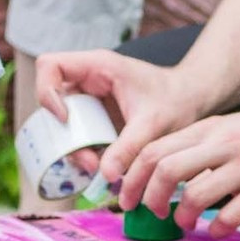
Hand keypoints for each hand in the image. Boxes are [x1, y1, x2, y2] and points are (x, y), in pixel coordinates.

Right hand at [33, 49, 208, 181]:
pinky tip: (102, 165)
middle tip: (87, 160)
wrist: (192, 102)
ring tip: (97, 167)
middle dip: (63, 134)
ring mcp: (89, 98)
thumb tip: (105, 174)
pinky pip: (76, 133)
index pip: (49, 66)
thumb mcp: (153, 124)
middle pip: (51, 101)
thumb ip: (128, 146)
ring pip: (61, 121)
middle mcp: (87, 79)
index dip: (47, 92)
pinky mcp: (95, 116)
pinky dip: (83, 151)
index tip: (65, 120)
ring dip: (72, 147)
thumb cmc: (175, 100)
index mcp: (97, 66)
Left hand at [117, 99, 239, 234]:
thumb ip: (201, 146)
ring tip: (185, 223)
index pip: (155, 149)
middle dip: (150, 197)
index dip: (134, 177)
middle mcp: (224, 144)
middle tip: (152, 213)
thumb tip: (166, 175)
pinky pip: (232, 214)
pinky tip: (217, 228)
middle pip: (165, 169)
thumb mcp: (232, 126)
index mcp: (210, 128)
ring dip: (182, 216)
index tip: (129, 197)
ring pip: (195, 194)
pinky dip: (217, 227)